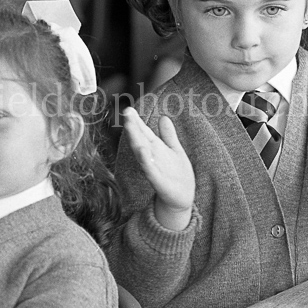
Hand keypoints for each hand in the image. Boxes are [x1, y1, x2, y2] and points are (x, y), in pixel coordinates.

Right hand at [123, 108, 194, 229]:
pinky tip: (142, 151)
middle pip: (140, 139)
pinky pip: (150, 170)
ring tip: (131, 126)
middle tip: (126, 112)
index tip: (128, 109)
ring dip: (135, 140)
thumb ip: (168, 135)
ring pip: (142, 152)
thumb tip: (163, 117)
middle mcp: (151, 157)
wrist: (181, 198)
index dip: (136, 121)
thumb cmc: (177, 175)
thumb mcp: (174, 150)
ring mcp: (153, 168)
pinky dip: (146, 161)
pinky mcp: (158, 181)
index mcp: (155, 148)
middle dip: (133, 126)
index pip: (143, 132)